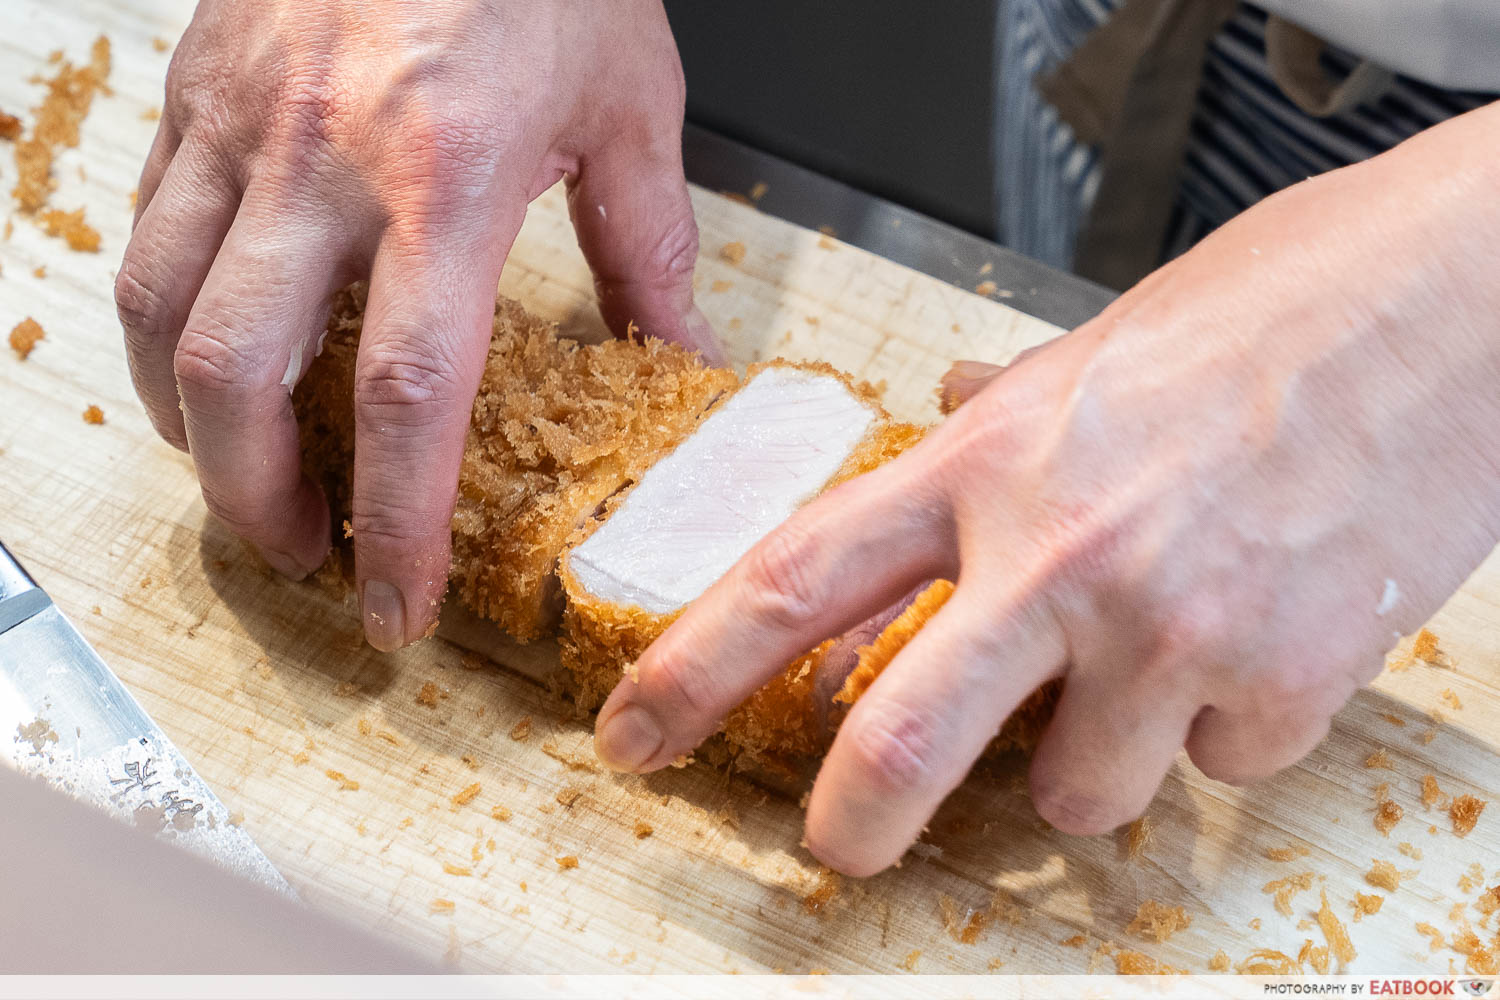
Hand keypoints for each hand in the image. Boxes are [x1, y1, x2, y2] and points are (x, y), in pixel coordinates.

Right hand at [116, 0, 720, 649]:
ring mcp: (240, 118)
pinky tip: (204, 358)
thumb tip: (676, 355)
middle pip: (242, 376)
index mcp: (448, 175)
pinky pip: (146, 229)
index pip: (409, 394)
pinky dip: (162, 322)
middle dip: (259, 499)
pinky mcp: (194, 85)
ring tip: (246, 477)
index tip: (397, 602)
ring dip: (191, 425)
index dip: (397, 522)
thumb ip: (647, 247)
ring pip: (161, 311)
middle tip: (305, 555)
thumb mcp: (628, 105)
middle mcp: (324, 156)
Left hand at [592, 103, 1499, 874]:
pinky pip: (1217, 769)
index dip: (692, 669)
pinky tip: (1258, 639)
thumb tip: (951, 442)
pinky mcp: (1280, 684)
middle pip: (898, 742)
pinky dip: (1223, 729)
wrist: (1447, 305)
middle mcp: (1057, 557)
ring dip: (1096, 758)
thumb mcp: (1088, 357)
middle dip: (850, 824)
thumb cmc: (1269, 314)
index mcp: (987, 466)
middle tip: (838, 848)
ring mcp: (1170, 631)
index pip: (795, 583)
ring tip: (1152, 665)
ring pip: (1079, 792)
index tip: (635, 731)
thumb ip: (1000, 429)